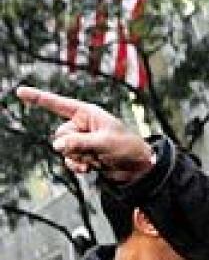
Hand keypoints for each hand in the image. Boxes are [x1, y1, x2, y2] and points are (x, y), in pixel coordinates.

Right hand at [16, 86, 153, 181]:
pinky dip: (78, 166)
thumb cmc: (128, 147)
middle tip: (95, 150)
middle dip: (74, 146)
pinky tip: (92, 168)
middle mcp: (81, 126)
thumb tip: (58, 146)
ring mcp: (81, 141)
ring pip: (64, 151)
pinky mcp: (83, 155)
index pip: (58, 104)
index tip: (20, 92)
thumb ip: (80, 143)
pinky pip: (69, 161)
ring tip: (98, 158)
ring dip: (79, 158)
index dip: (38, 98)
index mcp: (87, 114)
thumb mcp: (105, 143)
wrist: (138, 167)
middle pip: (60, 136)